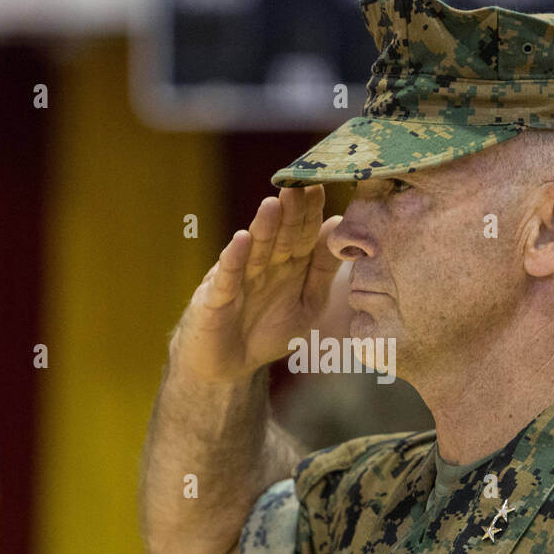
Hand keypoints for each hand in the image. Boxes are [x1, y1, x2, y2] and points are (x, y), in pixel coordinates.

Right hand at [173, 185, 343, 383]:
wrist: (229, 366)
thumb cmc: (268, 332)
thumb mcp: (308, 304)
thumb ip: (322, 270)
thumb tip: (338, 226)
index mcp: (290, 265)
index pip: (303, 234)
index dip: (311, 213)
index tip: (321, 188)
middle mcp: (265, 266)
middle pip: (280, 236)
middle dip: (290, 213)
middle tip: (298, 187)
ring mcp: (239, 279)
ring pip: (255, 250)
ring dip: (263, 229)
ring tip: (273, 205)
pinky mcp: (216, 298)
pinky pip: (227, 277)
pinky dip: (233, 260)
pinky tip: (241, 241)